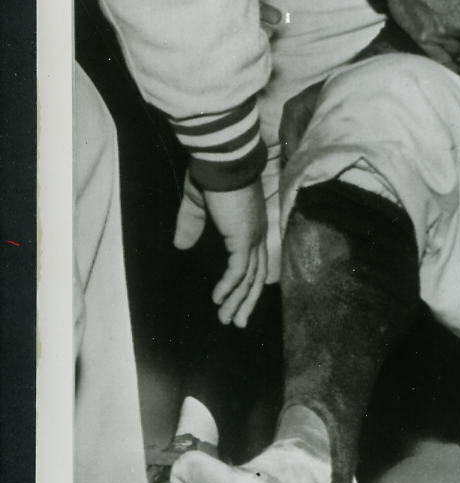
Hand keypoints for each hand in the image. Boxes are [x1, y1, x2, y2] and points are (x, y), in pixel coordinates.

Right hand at [173, 174, 267, 326]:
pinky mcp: (244, 238)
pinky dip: (230, 287)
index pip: (253, 261)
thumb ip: (191, 224)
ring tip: (228, 320)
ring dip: (238, 301)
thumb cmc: (211, 175)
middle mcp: (256, 234)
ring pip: (250, 278)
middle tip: (237, 322)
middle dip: (246, 301)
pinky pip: (239, 270)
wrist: (221, 160)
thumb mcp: (197, 204)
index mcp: (249, 225)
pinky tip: (219, 300)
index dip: (246, 283)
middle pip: (256, 276)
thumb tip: (181, 245)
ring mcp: (252, 237)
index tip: (237, 301)